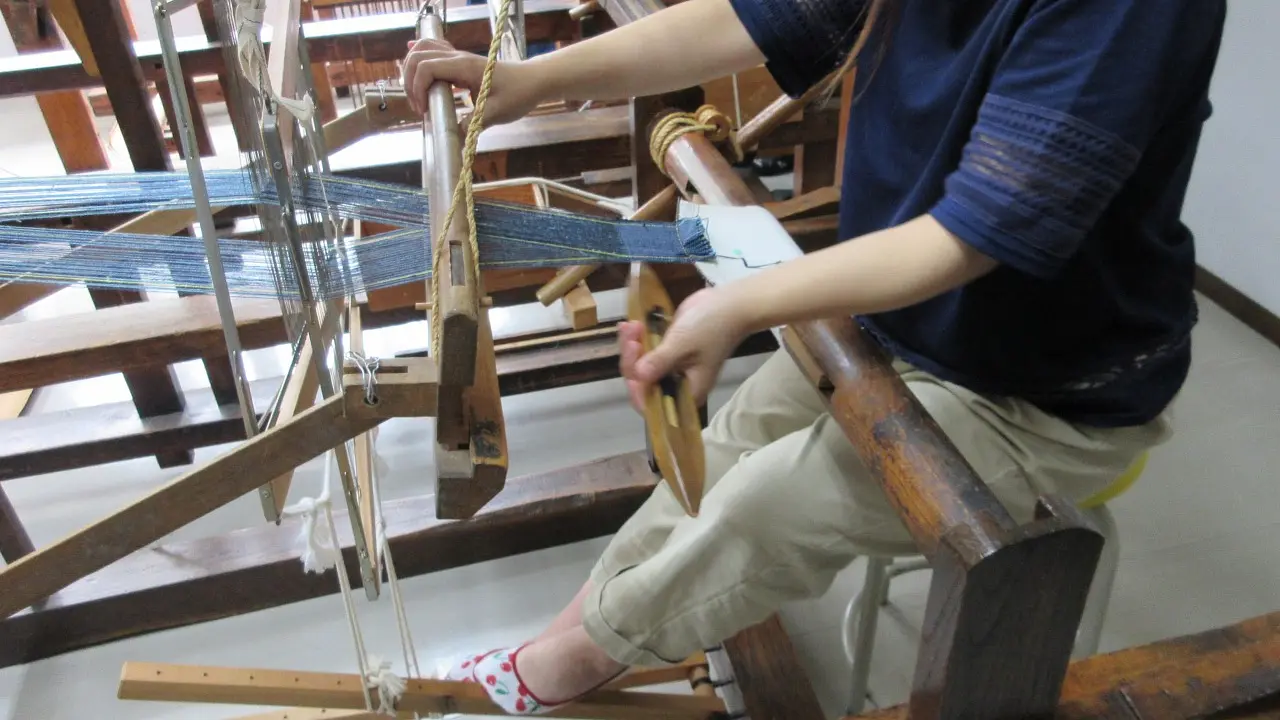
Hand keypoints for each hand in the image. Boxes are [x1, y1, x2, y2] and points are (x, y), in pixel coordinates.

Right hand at [401, 38, 540, 124]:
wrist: (533, 81)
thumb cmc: (519, 94)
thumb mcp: (497, 112)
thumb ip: (475, 123)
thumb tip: (455, 138)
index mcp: (464, 66)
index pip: (426, 68)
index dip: (417, 89)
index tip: (424, 112)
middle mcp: (457, 57)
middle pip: (418, 57)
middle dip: (410, 81)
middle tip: (420, 107)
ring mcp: (458, 56)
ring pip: (423, 49)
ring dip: (411, 68)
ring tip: (415, 92)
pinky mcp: (460, 61)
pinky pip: (434, 49)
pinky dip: (420, 54)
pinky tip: (410, 58)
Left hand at [618, 288, 747, 411]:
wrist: (729, 304)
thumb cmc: (712, 327)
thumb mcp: (684, 344)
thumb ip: (661, 362)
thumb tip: (639, 376)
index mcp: (687, 392)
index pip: (655, 404)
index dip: (639, 392)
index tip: (633, 372)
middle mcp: (676, 384)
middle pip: (643, 383)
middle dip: (633, 362)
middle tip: (631, 339)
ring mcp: (671, 366)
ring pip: (640, 365)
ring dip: (631, 347)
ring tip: (631, 326)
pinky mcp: (667, 350)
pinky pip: (645, 351)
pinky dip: (635, 339)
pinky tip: (629, 325)